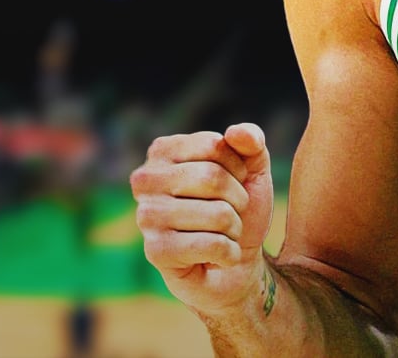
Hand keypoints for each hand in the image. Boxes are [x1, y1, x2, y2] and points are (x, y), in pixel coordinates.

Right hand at [131, 123, 275, 318]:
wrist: (237, 264)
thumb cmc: (238, 208)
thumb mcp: (252, 169)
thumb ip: (250, 142)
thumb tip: (237, 133)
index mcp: (164, 151)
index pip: (215, 145)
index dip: (238, 167)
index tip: (234, 181)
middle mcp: (145, 180)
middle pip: (213, 178)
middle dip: (238, 199)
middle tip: (231, 212)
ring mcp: (146, 217)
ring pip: (217, 214)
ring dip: (235, 228)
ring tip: (223, 233)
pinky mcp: (155, 251)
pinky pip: (213, 245)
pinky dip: (229, 252)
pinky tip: (218, 257)